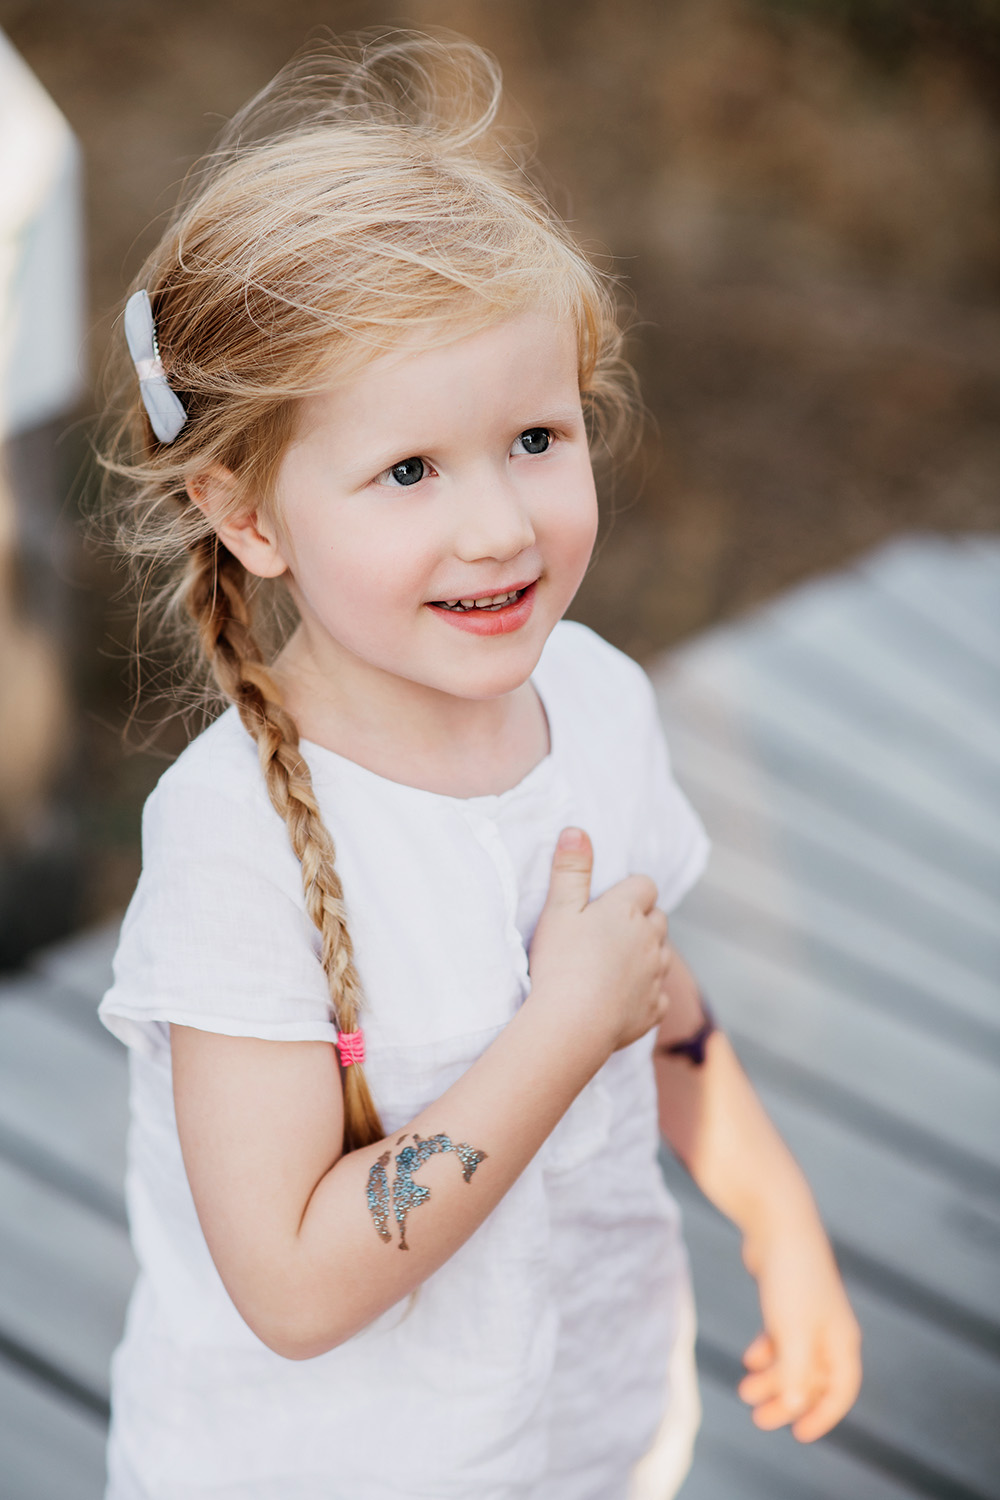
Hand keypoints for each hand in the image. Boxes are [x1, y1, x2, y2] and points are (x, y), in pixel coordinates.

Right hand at [528, 827, 670, 1053]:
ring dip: (647, 955)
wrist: (571, 1024)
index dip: (630, 890)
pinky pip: (658, 995)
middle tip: (609, 932)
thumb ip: (570, 869)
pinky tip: (623, 999)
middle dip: (641, 921)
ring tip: (614, 965)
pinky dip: (646, 993)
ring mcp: (655, 976)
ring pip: (662, 956)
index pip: (644, 886)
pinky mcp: (653, 1009)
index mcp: (626, 911)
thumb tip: (577, 830)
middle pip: (658, 919)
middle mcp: (650, 940)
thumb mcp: (557, 909)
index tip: (609, 902)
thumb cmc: (560, 963)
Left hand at [738, 1209, 861, 1441]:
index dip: (824, 1415)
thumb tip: (794, 1406)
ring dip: (772, 1379)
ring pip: (794, 1359)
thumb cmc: (791, 1278)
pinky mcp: (789, 1298)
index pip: (843, 1389)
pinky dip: (767, 1352)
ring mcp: (810, 1312)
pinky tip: (749, 1359)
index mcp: (842, 1339)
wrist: (777, 1222)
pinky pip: (782, 1338)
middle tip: (758, 1419)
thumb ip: (795, 1373)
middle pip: (814, 1378)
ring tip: (744, 1390)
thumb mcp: (792, 1333)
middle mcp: (831, 1328)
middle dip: (787, 1400)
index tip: (798, 1434)